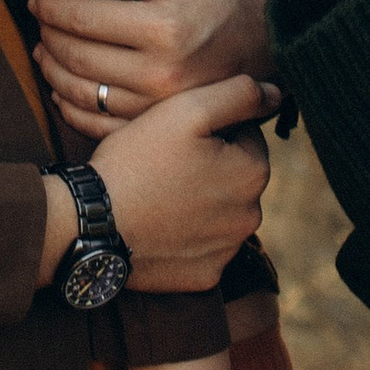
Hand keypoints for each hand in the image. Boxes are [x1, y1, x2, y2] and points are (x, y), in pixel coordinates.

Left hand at [29, 0, 271, 138]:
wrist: (260, 45)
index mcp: (161, 28)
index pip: (83, 19)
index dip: (50, 8)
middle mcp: (158, 72)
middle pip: (76, 56)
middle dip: (47, 36)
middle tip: (38, 22)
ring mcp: (156, 105)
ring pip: (81, 92)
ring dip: (51, 71)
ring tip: (42, 51)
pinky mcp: (156, 125)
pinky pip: (98, 123)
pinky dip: (69, 108)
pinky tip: (60, 87)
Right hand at [92, 76, 276, 290]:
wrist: (91, 224)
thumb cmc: (137, 161)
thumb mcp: (186, 109)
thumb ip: (239, 94)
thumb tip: (278, 93)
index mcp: (254, 172)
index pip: (245, 136)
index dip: (211, 130)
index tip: (178, 137)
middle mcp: (251, 216)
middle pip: (235, 176)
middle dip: (210, 166)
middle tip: (165, 164)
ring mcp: (228, 251)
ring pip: (221, 212)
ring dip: (200, 201)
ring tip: (159, 194)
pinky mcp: (204, 276)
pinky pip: (204, 247)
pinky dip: (187, 236)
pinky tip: (159, 225)